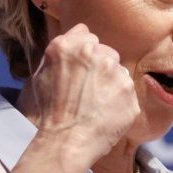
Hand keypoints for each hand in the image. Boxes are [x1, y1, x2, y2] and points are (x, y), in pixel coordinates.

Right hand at [19, 23, 140, 172]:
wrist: (66, 141)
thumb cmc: (50, 110)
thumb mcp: (42, 73)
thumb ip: (62, 48)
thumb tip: (81, 31)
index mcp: (68, 46)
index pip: (86, 35)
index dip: (83, 54)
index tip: (80, 70)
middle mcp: (95, 53)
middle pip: (106, 52)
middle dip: (100, 67)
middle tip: (87, 91)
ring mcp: (115, 71)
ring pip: (118, 71)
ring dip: (111, 83)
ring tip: (95, 105)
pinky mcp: (129, 90)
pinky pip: (127, 91)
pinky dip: (120, 101)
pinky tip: (105, 113)